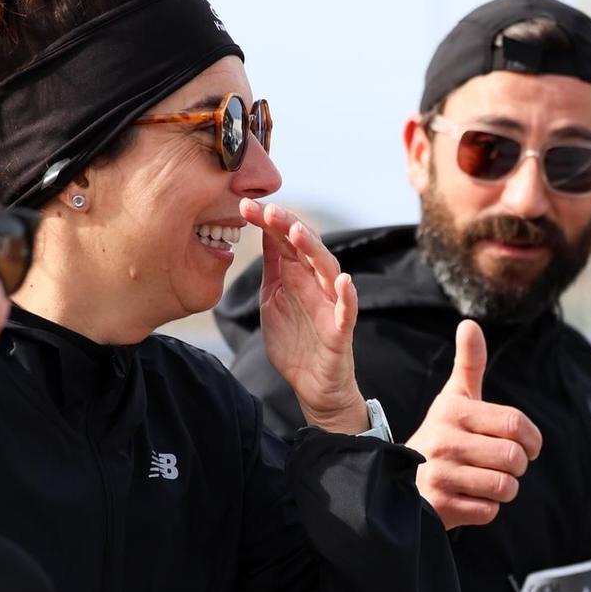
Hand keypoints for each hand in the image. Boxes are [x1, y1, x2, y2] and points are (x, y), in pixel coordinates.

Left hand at [244, 199, 366, 432]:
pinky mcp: (340, 331)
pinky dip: (347, 296)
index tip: (243, 205)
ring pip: (327, 270)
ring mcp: (330, 305)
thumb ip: (273, 267)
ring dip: (314, 250)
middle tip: (268, 209)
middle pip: (305, 248)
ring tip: (298, 232)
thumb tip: (264, 232)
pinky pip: (347, 311)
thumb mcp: (274, 298)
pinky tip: (343, 282)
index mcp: (296, 275)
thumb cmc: (295, 341)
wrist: (313, 386)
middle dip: (287, 227)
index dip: (266, 222)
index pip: (283, 241)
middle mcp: (315, 284)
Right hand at [406, 320, 544, 528]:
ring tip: (486, 482)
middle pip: (515, 458)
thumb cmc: (442, 436)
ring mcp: (439, 475)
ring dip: (505, 489)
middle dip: (518, 466)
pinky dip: (487, 508)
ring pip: (505, 487)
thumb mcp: (454, 400)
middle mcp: (443, 440)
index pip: (516, 425)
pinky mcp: (439, 506)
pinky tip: (468, 498)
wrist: (401, 481)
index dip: (532, 440)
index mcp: (452, 411)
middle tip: (502, 465)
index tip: (529, 446)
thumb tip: (470, 323)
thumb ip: (469, 364)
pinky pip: (490, 511)